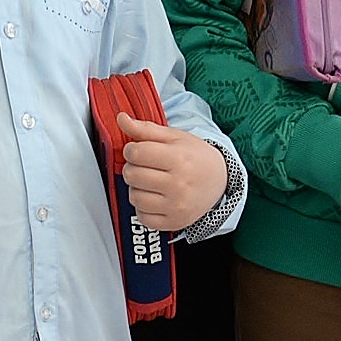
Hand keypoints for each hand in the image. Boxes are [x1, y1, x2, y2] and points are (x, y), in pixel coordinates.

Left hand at [117, 114, 226, 233]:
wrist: (219, 182)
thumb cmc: (195, 157)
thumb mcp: (174, 137)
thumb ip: (145, 129)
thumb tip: (121, 118)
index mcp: (178, 159)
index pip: (136, 153)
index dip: (131, 150)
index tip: (139, 151)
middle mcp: (178, 184)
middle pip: (132, 175)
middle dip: (132, 168)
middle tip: (144, 166)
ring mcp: (176, 206)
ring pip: (134, 197)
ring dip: (136, 188)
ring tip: (150, 182)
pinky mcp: (174, 222)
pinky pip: (142, 217)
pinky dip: (143, 208)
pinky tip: (154, 198)